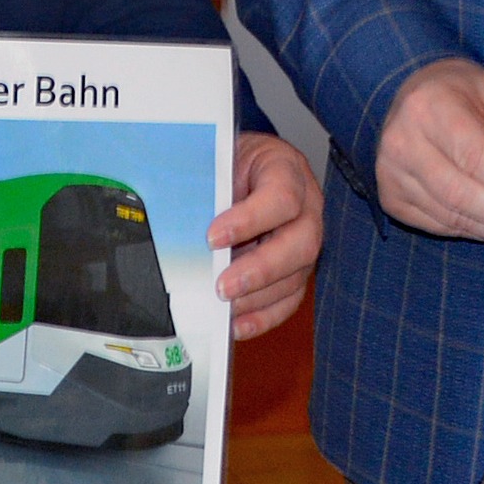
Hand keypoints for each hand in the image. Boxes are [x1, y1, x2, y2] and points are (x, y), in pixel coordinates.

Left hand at [212, 131, 324, 338]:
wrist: (247, 165)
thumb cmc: (233, 161)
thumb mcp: (220, 158)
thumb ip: (209, 184)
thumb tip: (175, 217)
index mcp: (288, 170)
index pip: (282, 198)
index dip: (250, 220)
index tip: (213, 237)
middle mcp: (307, 208)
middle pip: (302, 244)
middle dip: (260, 270)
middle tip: (223, 286)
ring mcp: (306, 240)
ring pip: (296, 277)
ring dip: (257, 298)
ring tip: (223, 307)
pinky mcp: (297, 268)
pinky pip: (290, 298)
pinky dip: (263, 316)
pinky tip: (237, 324)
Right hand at [373, 56, 483, 252]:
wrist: (414, 96)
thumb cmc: (462, 95)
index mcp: (430, 107)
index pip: (473, 156)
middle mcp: (402, 141)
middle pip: (461, 194)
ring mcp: (392, 173)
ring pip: (452, 216)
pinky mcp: (392, 197)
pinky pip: (440, 225)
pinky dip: (477, 232)